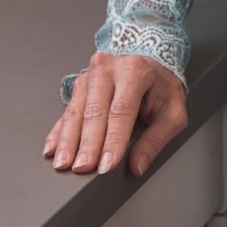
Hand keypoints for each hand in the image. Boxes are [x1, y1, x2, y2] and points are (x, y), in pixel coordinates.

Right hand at [42, 53, 187, 176]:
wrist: (150, 59)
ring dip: (68, 141)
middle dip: (87, 144)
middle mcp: (109, 69)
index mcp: (135, 71)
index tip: (106, 164)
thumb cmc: (162, 85)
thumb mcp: (172, 111)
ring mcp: (90, 76)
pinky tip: (53, 148)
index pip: (121, 111)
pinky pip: (67, 111)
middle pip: (94, 112)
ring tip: (64, 163)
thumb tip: (137, 165)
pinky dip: (59, 132)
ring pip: (76, 112)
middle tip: (82, 168)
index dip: (113, 141)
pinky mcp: (79, 85)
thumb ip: (156, 139)